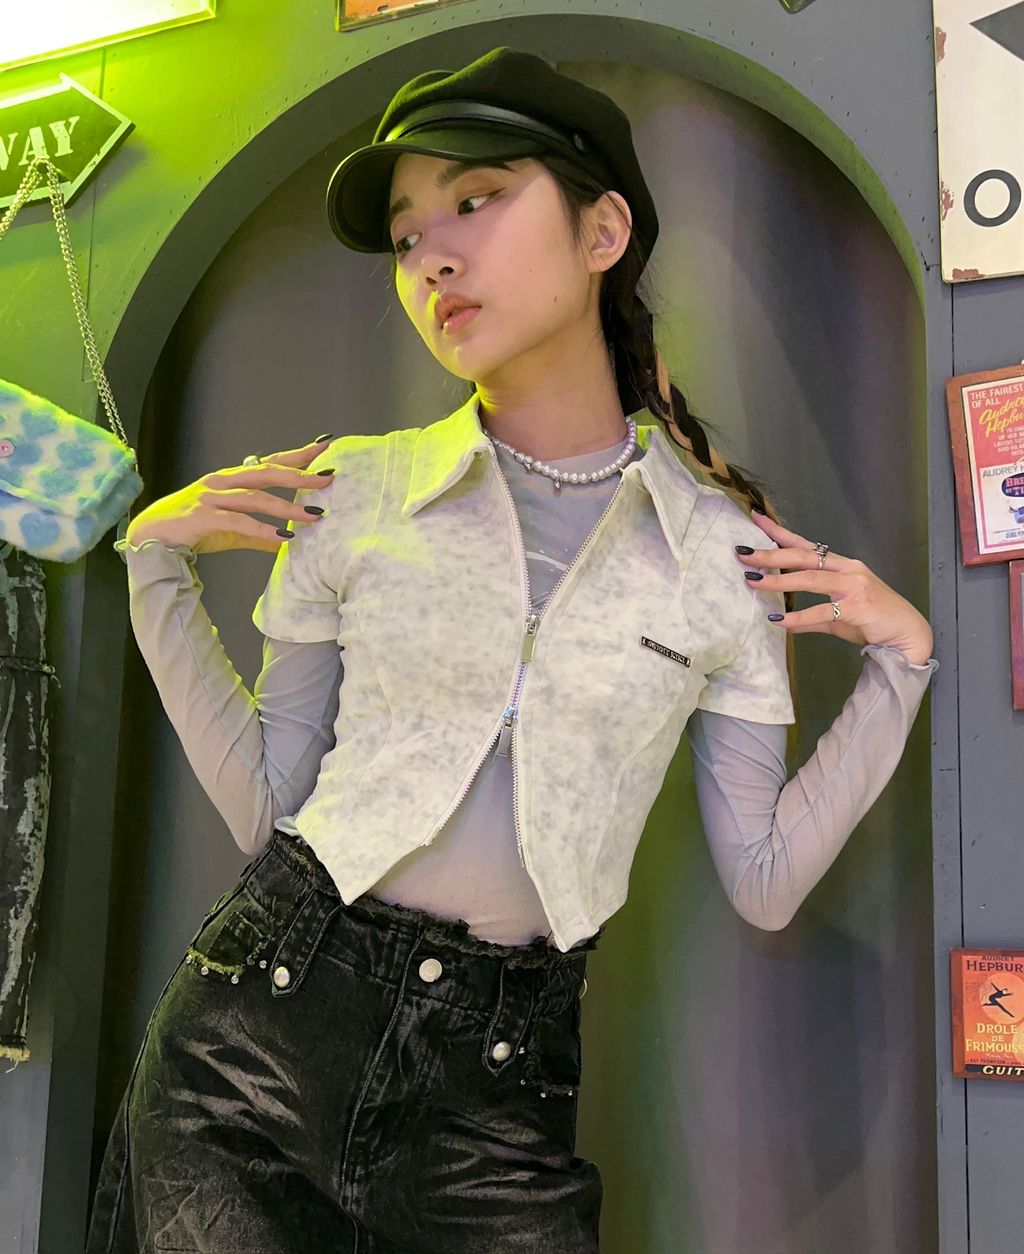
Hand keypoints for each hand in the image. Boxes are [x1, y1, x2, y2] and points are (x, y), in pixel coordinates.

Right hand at [124, 436, 335, 555]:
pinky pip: (239, 522)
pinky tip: (285, 537)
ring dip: (288, 506)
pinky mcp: (202, 517)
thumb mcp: (233, 532)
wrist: (151, 539)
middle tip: (328, 477)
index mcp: (230, 479)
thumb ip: (261, 535)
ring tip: (314, 514)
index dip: (296, 454)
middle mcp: (222, 482)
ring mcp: (211, 497)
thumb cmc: (192, 530)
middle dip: (299, 474)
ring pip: (256, 496)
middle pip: (267, 472)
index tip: (324, 447)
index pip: (269, 462)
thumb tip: (289, 542)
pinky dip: (263, 530)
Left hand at [735, 513, 933, 665]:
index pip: (805, 545)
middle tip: (744, 553)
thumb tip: (785, 620)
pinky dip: (797, 617)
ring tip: (753, 581)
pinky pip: (821, 612)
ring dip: (779, 580)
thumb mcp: (839, 617)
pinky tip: (778, 619)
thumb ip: (813, 617)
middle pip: (804, 556)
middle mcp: (847, 569)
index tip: (756, 518)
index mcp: (842, 566)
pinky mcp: (857, 607)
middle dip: (772, 554)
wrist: (907, 635)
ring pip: (810, 579)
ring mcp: (853, 586)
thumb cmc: (874, 622)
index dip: (780, 532)